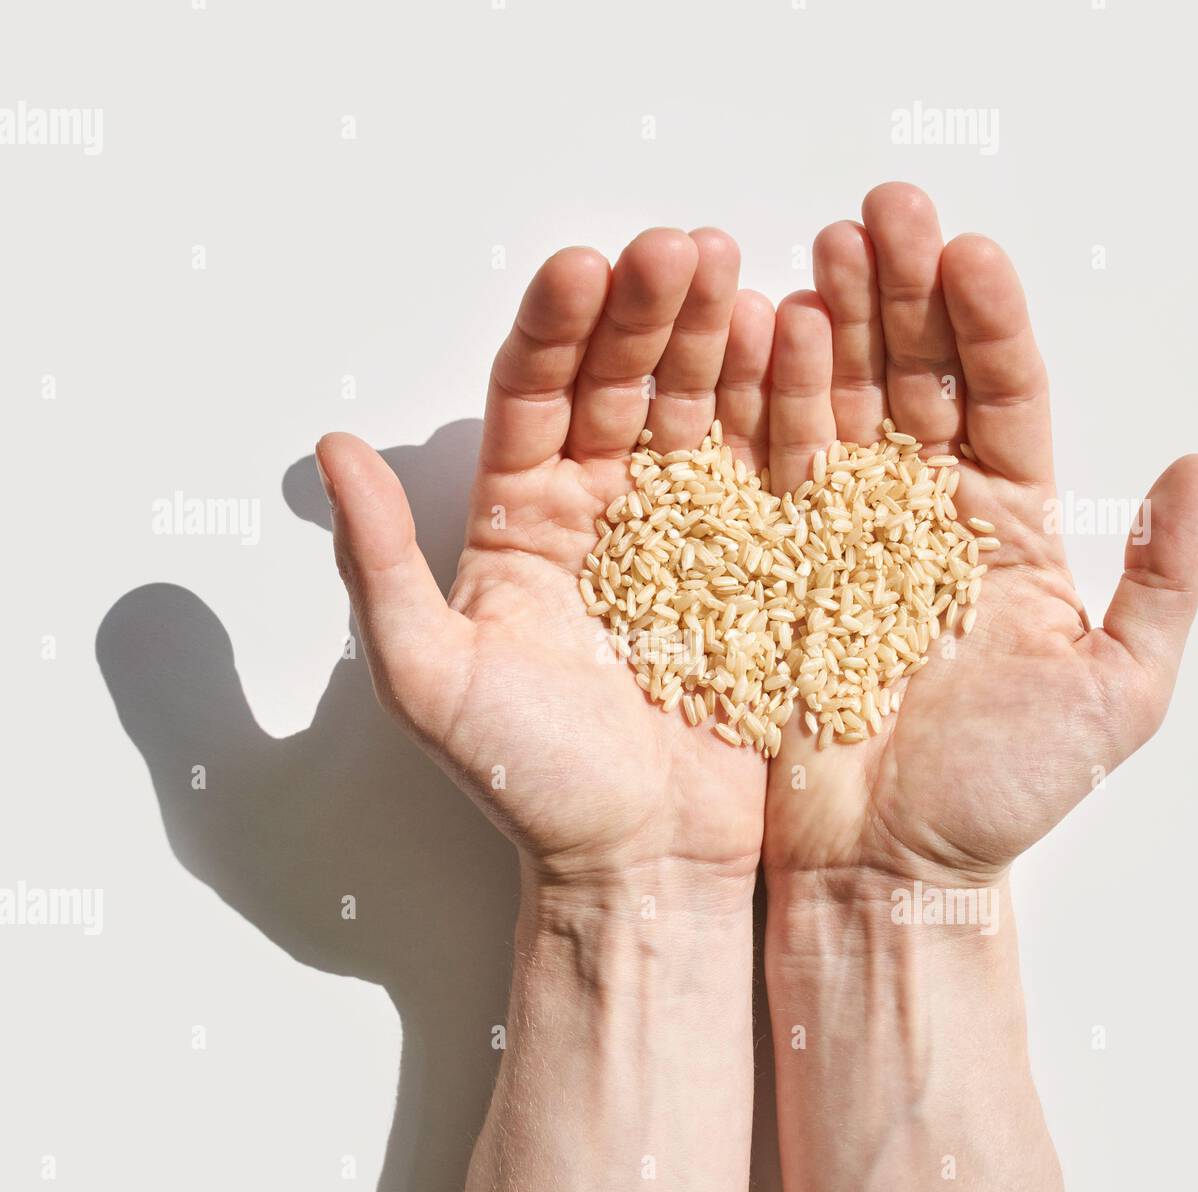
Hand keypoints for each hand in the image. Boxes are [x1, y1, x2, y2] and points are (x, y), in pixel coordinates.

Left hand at [315, 228, 774, 900]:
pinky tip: (794, 357)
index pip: (532, 399)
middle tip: (679, 249)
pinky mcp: (755, 566)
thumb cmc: (532, 786)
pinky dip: (779, 414)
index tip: (583, 267)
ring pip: (696, 413)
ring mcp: (684, 535)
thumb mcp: (431, 679)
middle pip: (619, 386)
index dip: (556, 331)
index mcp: (519, 524)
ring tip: (739, 277)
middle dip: (646, 314)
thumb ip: (380, 566)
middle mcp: (598, 513)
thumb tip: (330, 451)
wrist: (642, 864)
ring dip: (715, 342)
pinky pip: (764, 474)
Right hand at [761, 183, 1197, 891]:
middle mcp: (927, 518)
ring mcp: (847, 536)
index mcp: (1009, 532)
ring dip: (833, 327)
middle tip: (880, 212)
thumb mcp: (1117, 695)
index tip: (967, 252)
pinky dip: (768, 406)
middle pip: (918, 381)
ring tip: (819, 253)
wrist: (887, 869)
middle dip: (900, 294)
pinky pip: (773, 472)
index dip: (987, 322)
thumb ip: (1164, 582)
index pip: (1003, 400)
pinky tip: (765, 338)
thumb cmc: (1001, 795)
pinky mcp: (778, 567)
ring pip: (842, 408)